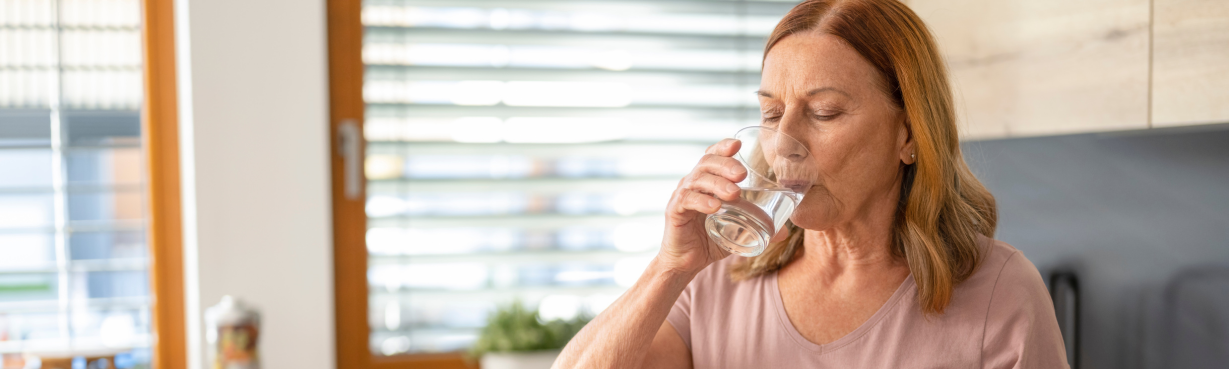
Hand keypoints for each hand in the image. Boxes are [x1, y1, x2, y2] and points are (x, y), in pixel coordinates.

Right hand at [658, 139, 746, 274]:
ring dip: (717, 184)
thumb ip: (758, 228)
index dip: (723, 147)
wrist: (686, 263)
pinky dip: (701, 202)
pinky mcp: (674, 212)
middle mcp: (693, 184)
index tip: (739, 144)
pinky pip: (686, 200)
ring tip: (734, 193)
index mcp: (707, 182)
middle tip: (742, 174)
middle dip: (725, 164)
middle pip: (706, 163)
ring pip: (697, 179)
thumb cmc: (710, 241)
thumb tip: (785, 232)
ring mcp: (681, 196)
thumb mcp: (737, 232)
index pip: (713, 156)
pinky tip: (715, 207)